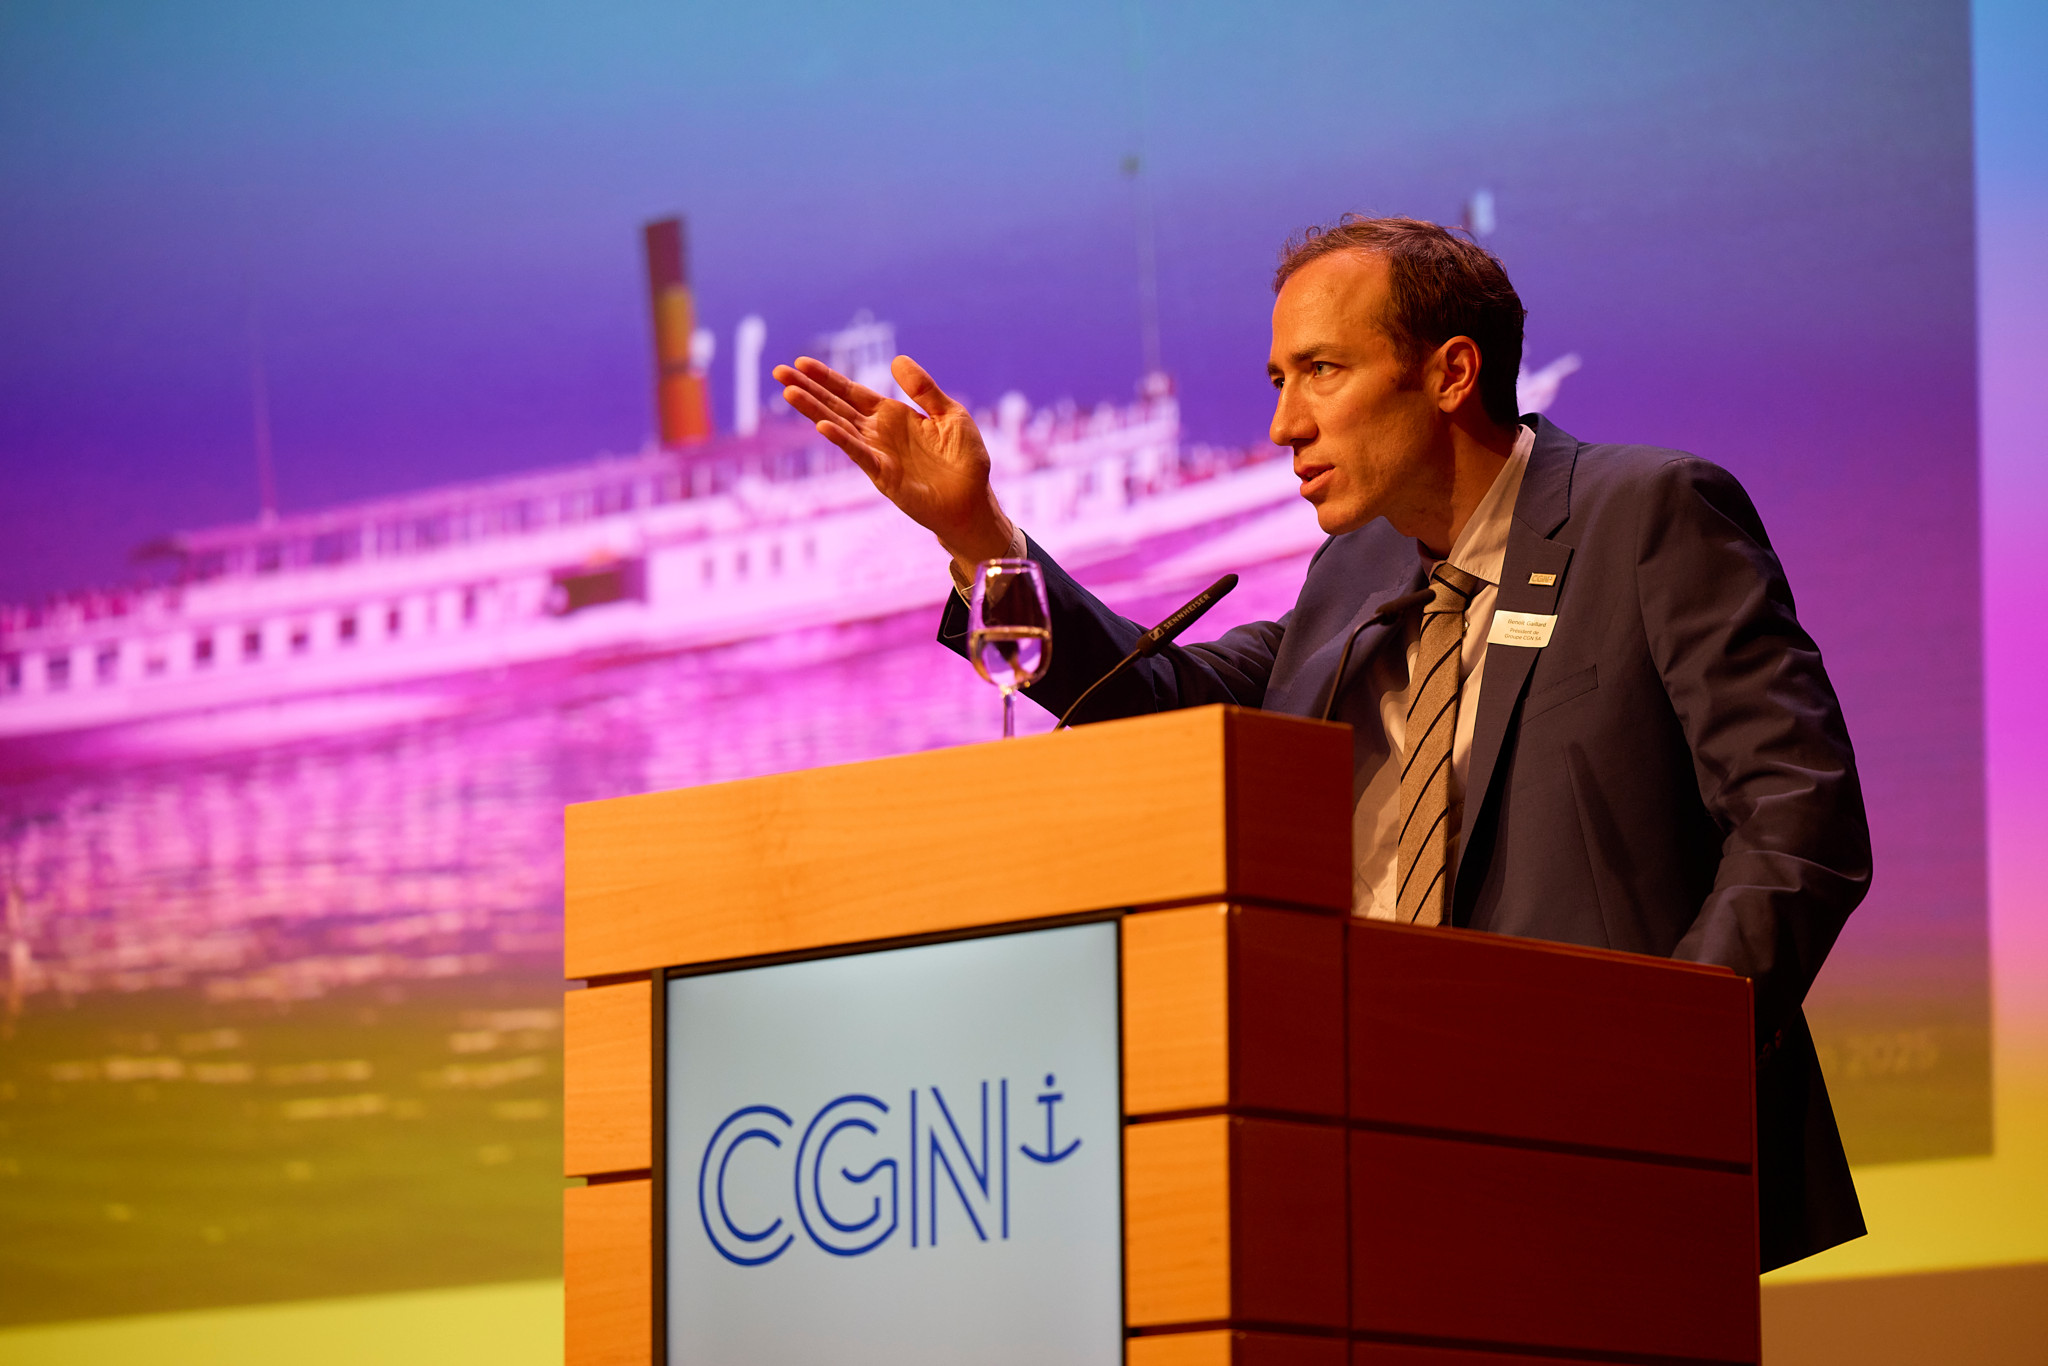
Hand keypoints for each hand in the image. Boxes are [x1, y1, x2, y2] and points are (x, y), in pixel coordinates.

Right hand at [774, 354, 1016, 565]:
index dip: (827, 378)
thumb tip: (896, 360)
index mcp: (893, 416)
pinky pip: (859, 455)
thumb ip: (924, 390)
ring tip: (789, 392)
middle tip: (779, 372)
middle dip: (809, 389)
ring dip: (814, 410)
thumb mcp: (950, 414)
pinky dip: (842, 440)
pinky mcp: (884, 476)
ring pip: (839, 427)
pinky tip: (822, 427)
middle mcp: (878, 434)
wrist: (973, 502)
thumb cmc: (964, 461)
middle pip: (836, 406)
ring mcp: (877, 454)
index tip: (801, 362)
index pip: (852, 392)